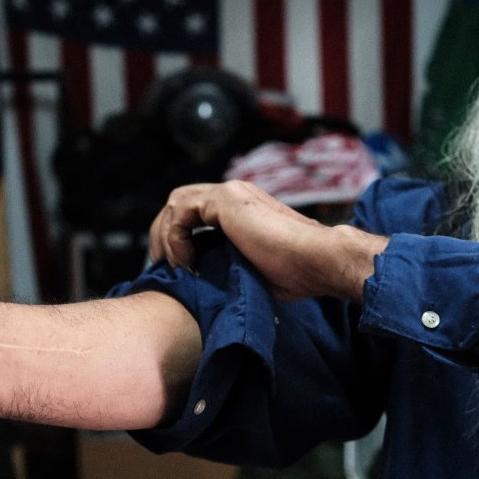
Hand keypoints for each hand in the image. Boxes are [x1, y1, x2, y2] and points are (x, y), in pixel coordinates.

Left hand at [148, 181, 385, 300]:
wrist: (318, 261)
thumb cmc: (297, 273)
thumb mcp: (253, 269)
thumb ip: (230, 264)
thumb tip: (211, 286)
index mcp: (241, 209)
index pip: (195, 213)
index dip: (179, 238)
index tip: (179, 269)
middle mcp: (234, 194)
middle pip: (179, 203)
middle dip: (164, 234)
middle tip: (161, 265)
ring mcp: (230, 193)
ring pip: (176, 202)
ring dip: (167, 236)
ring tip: (176, 266)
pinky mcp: (226, 200)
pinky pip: (181, 211)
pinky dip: (177, 238)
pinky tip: (190, 262)